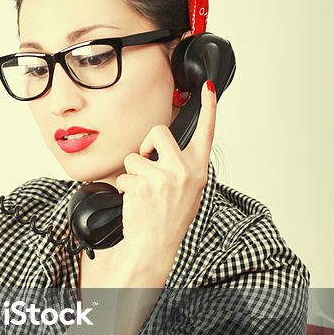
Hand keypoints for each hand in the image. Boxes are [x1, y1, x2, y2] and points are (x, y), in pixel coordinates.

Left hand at [108, 80, 217, 279]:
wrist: (155, 245)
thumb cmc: (170, 218)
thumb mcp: (188, 190)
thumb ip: (183, 166)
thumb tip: (169, 148)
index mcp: (198, 169)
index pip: (206, 132)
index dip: (208, 108)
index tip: (206, 88)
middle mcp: (185, 170)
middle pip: (158, 132)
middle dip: (146, 144)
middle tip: (146, 160)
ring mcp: (164, 177)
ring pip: (135, 156)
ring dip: (133, 172)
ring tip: (143, 191)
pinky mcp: (143, 184)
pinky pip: (125, 174)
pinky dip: (125, 186)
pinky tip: (136, 201)